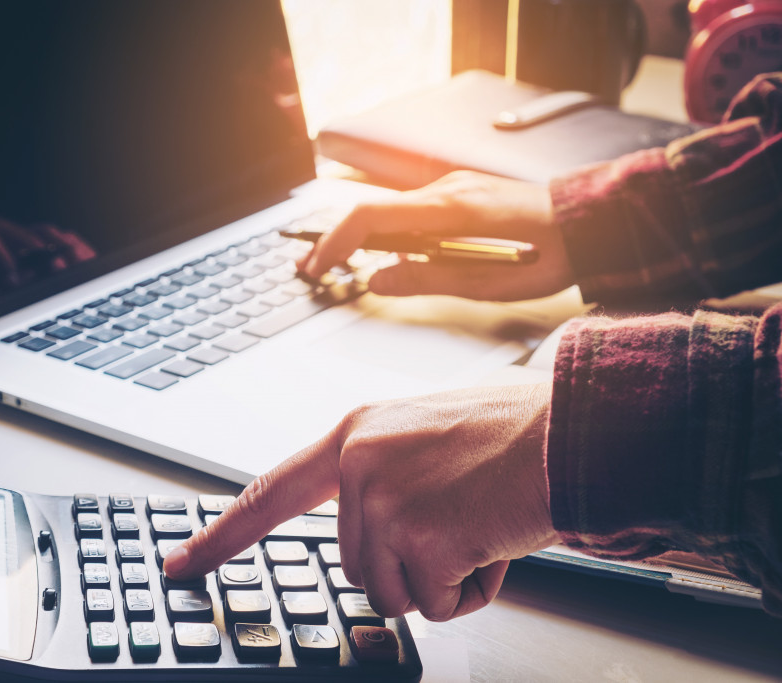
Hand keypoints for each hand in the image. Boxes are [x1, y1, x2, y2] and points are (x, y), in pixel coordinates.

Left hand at [164, 383, 558, 620]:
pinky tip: (495, 539)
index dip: (223, 533)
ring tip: (479, 523)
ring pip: (392, 590)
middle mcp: (358, 464)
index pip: (270, 492)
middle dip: (409, 563)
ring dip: (442, 576)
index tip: (183, 563)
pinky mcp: (419, 537)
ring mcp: (383, 501)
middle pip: (354, 564)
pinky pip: (437, 605)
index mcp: (355, 435)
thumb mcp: (422, 435)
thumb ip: (380, 475)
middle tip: (460, 519)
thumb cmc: (513, 433)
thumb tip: (368, 532)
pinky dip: (473, 588)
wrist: (574, 429)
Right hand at [302, 171, 573, 301]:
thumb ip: (426, 279)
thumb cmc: (551, 254)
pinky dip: (387, 231)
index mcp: (448, 209)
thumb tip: (376, 280)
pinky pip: (412, 210)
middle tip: (311, 268)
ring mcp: (452, 187)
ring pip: (389, 209)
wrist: (593, 221)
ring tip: (338, 265)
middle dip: (335, 240)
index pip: (371, 216)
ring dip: (360, 237)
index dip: (336, 242)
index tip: (317, 267)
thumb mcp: (487, 282)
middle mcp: (445, 189)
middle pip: (371, 210)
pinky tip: (385, 254)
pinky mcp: (461, 194)